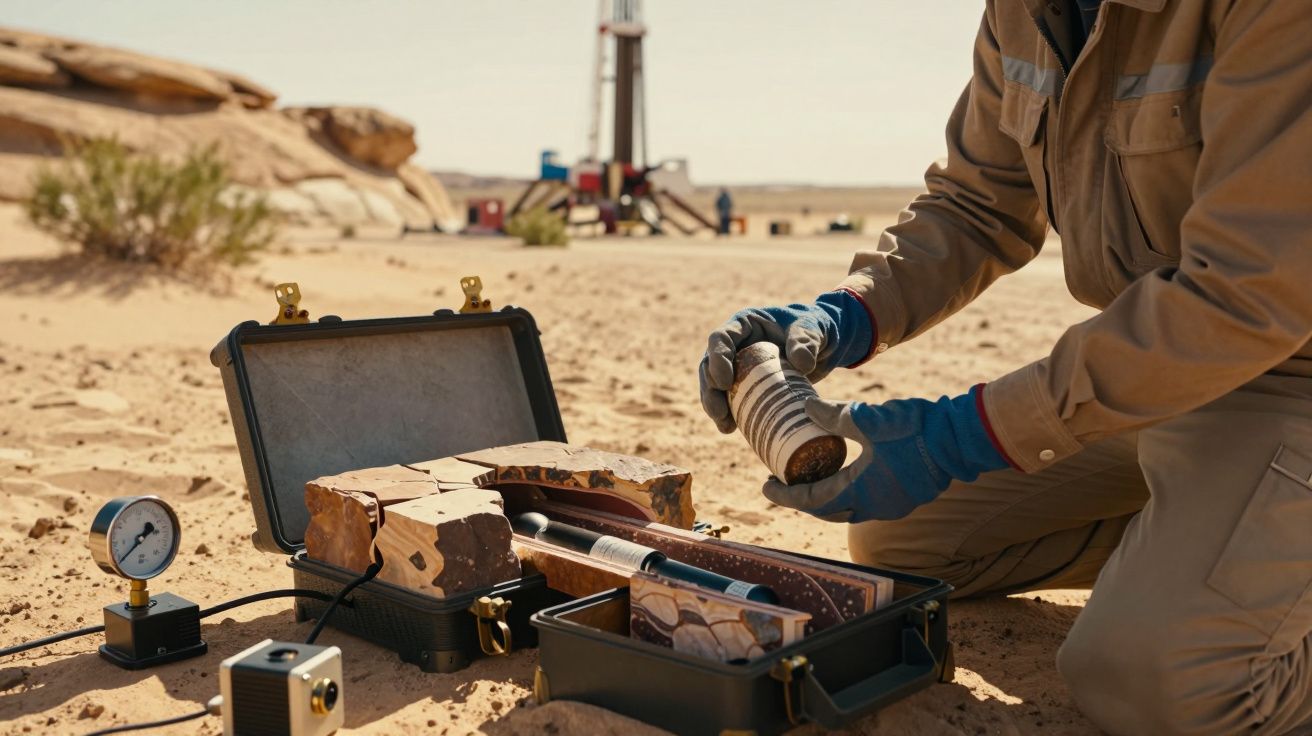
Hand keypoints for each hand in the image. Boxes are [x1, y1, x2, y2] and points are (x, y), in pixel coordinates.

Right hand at [699, 290, 872, 433]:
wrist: (824, 345)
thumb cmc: (815, 329)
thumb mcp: (814, 329)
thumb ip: (806, 340)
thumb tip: (802, 364)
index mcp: (744, 324)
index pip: (721, 339)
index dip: (717, 359)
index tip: (724, 382)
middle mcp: (735, 345)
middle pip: (710, 365)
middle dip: (710, 390)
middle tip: (719, 411)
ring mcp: (738, 366)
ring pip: (715, 385)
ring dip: (714, 406)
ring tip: (724, 426)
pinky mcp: (746, 385)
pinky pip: (730, 399)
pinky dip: (728, 414)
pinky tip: (730, 429)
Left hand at [762, 389, 1009, 522]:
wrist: (959, 438)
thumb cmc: (914, 429)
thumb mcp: (868, 418)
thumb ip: (834, 416)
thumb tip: (805, 407)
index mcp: (860, 490)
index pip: (811, 500)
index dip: (785, 495)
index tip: (767, 486)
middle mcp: (874, 507)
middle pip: (827, 510)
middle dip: (803, 498)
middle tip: (784, 483)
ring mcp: (892, 506)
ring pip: (849, 509)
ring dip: (827, 498)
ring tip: (812, 478)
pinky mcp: (906, 500)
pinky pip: (868, 503)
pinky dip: (850, 494)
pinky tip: (847, 476)